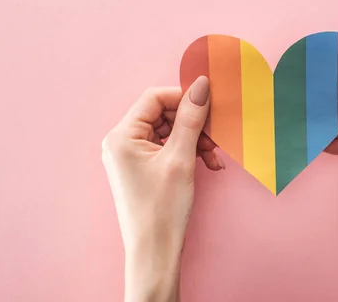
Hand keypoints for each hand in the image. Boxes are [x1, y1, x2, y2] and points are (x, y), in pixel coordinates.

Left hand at [101, 77, 223, 301]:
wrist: (154, 252)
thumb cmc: (162, 209)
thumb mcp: (180, 158)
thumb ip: (191, 119)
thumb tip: (202, 85)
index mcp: (122, 136)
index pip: (155, 98)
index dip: (184, 97)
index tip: (210, 104)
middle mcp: (122, 141)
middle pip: (163, 114)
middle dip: (193, 124)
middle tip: (215, 137)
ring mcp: (131, 155)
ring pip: (169, 131)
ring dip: (195, 139)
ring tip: (214, 156)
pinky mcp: (142, 167)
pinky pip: (168, 147)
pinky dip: (189, 152)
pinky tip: (208, 164)